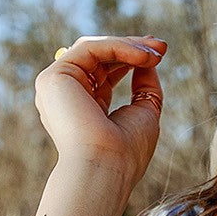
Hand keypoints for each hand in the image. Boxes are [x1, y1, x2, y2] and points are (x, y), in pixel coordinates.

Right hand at [35, 34, 166, 187]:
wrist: (106, 169)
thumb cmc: (126, 154)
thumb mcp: (144, 114)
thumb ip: (145, 88)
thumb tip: (149, 60)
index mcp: (83, 107)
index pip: (105, 72)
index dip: (130, 59)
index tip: (159, 53)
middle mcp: (66, 95)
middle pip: (99, 57)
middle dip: (132, 47)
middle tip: (161, 46)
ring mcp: (57, 85)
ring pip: (94, 49)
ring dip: (129, 46)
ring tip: (156, 53)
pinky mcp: (55, 77)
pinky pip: (90, 48)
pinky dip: (119, 48)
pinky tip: (143, 56)